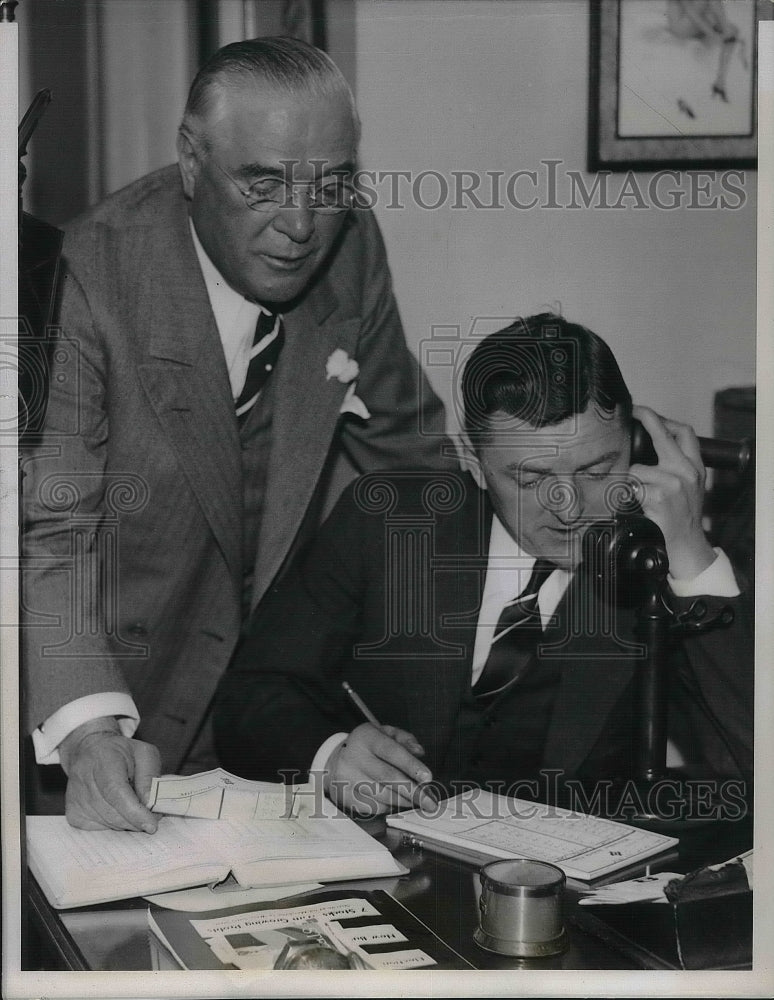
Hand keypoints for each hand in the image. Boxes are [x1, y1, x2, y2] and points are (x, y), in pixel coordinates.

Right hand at [59, 717, 161, 831]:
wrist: (90, 752)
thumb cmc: (121, 753)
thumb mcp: (144, 754)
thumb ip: (149, 777)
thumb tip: (149, 804)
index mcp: (103, 758)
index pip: (116, 792)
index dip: (134, 812)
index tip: (151, 825)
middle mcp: (83, 777)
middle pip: (113, 812)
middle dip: (136, 819)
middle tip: (151, 815)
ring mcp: (75, 797)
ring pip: (108, 823)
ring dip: (127, 821)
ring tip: (133, 805)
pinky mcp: (72, 812)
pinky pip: (99, 828)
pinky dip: (114, 823)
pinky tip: (117, 808)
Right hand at [324, 723, 435, 816]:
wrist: (335, 761)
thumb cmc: (367, 746)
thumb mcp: (385, 733)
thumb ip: (405, 739)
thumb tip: (419, 752)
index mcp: (367, 737)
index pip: (392, 752)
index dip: (411, 765)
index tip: (428, 778)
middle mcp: (354, 757)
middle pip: (388, 777)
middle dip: (414, 792)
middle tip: (430, 802)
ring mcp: (348, 778)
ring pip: (383, 796)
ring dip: (404, 801)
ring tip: (416, 801)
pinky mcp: (346, 797)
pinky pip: (374, 807)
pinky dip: (389, 807)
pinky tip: (394, 801)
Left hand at [630, 405, 715, 579]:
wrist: (687, 545)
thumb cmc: (682, 516)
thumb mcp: (688, 487)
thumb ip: (674, 466)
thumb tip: (646, 448)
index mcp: (696, 466)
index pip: (685, 432)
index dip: (663, 418)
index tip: (645, 411)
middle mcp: (687, 471)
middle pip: (664, 435)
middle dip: (647, 417)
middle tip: (632, 411)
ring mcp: (674, 483)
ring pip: (638, 468)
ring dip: (630, 480)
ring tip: (635, 494)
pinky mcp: (659, 496)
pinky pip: (632, 487)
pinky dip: (628, 495)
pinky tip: (634, 503)